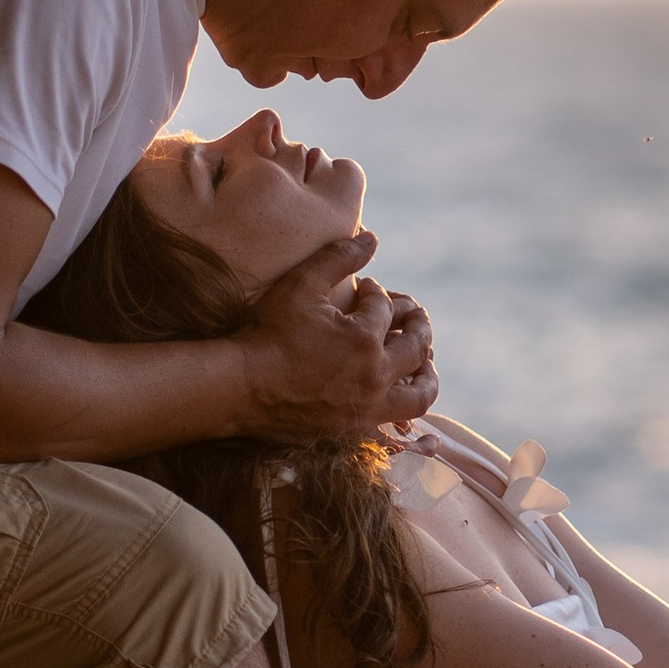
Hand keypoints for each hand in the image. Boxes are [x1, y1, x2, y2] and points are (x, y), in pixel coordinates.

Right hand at [233, 235, 439, 438]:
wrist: (240, 388)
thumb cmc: (268, 333)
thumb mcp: (301, 285)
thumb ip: (338, 257)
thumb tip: (372, 238)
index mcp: (364, 338)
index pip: (385, 307)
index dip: (377, 293)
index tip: (367, 290)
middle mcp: (375, 375)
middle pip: (417, 346)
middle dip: (418, 324)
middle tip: (415, 315)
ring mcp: (368, 407)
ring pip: (420, 394)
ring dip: (428, 373)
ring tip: (425, 361)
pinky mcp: (356, 429)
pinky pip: (397, 421)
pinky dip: (406, 404)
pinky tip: (400, 393)